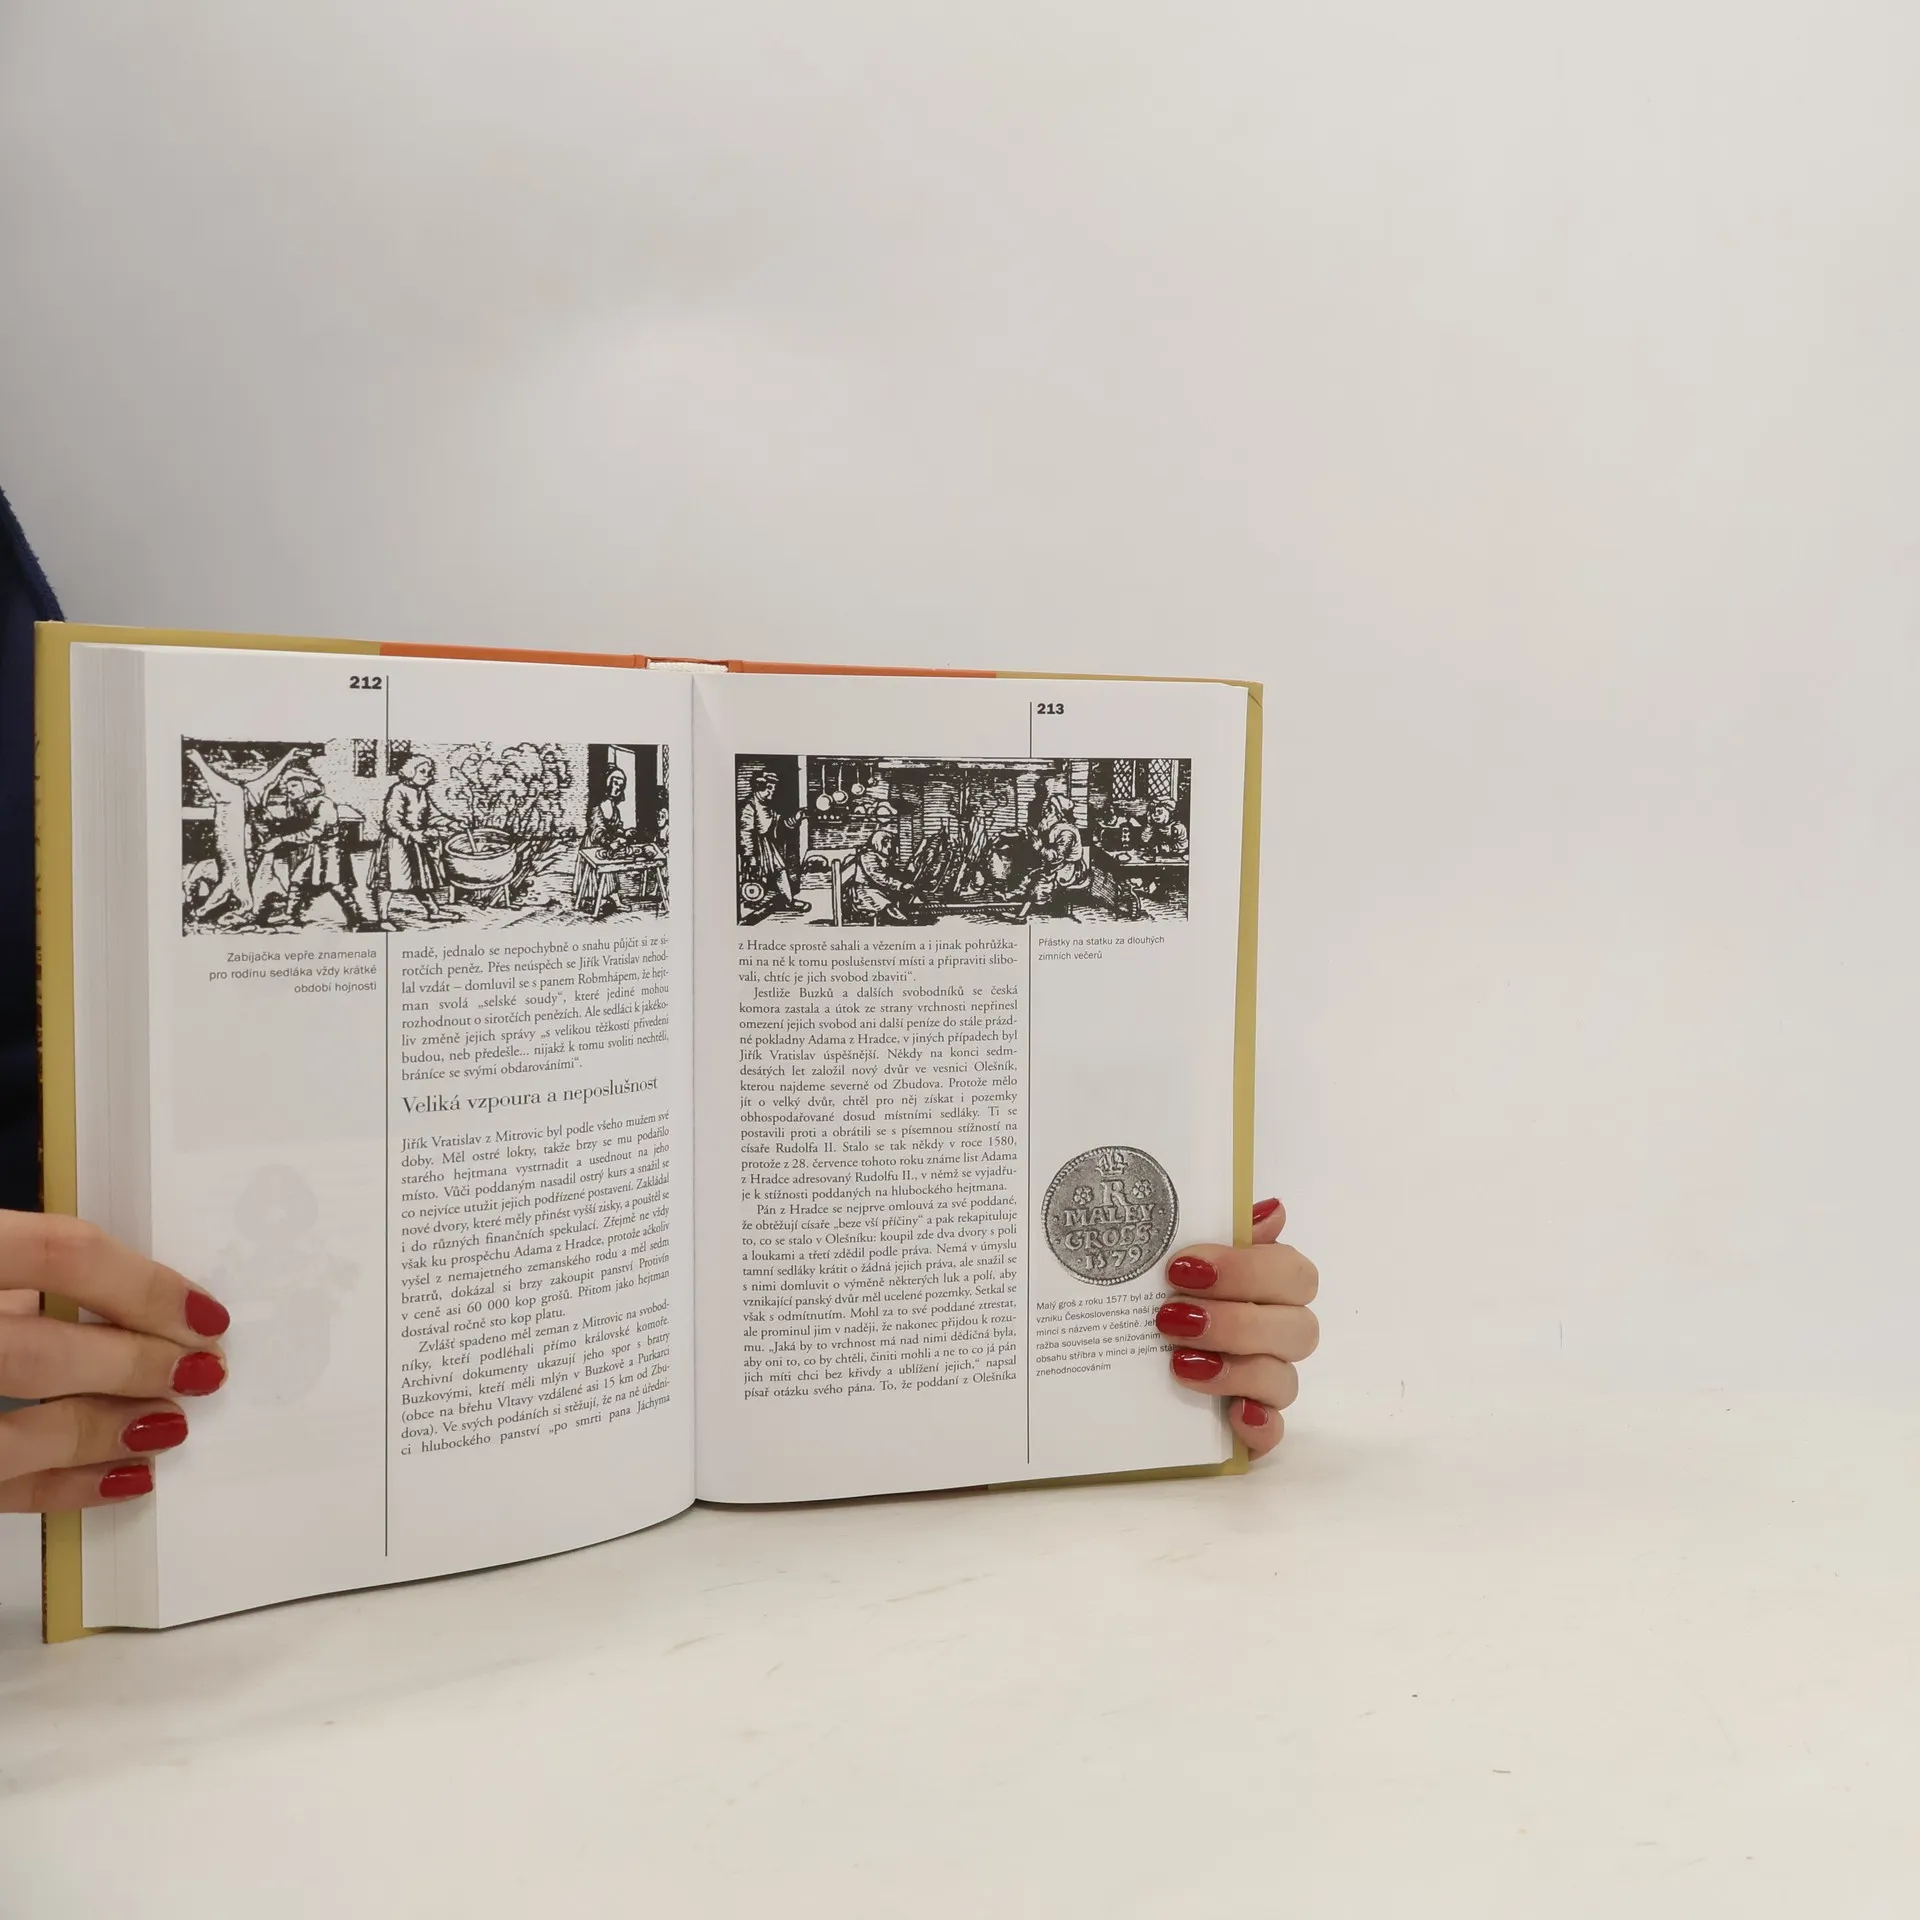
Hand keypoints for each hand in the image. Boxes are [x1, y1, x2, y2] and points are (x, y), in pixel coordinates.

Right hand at [0, 1214, 229, 1511]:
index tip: (208, 1315)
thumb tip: (130, 1291)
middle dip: (138, 1365)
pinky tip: (129, 1477)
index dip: (144, 1286)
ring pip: (17, 1434)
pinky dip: (65, 1487)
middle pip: (44, 1351)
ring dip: (106, 1432)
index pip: (59, 1254)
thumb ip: (29, 1268)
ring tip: (171, 1427)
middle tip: (204, 1374)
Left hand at [1158, 1196, 1318, 1459]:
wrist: (1110, 1351)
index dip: (1245, 1270)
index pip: (1293, 1273)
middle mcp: (1277, 1332)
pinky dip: (1260, 1426)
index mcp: (1269, 1283)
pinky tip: (1234, 1416)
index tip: (1181, 1267)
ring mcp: (1266, 1382)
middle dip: (1235, 1322)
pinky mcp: (1250, 1424)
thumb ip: (1220, 1225)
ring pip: (1285, 1380)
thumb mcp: (1174, 1248)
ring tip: (1178, 1364)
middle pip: (1298, 1329)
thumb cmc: (1158, 1287)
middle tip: (1170, 1317)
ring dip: (1236, 1369)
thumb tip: (1271, 1209)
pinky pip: (1274, 1433)